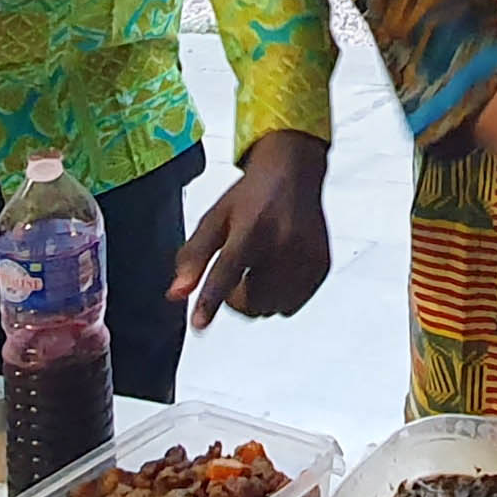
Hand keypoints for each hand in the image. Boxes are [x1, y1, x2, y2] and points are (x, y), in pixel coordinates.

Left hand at [169, 132, 333, 327]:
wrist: (294, 172)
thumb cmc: (251, 196)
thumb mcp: (214, 220)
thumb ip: (193, 258)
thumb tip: (175, 295)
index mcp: (251, 227)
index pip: (227, 270)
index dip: (211, 300)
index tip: (199, 324)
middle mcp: (283, 242)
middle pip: (250, 301)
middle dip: (235, 299)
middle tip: (234, 276)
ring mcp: (306, 256)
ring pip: (271, 309)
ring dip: (257, 301)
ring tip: (256, 271)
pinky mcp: (320, 266)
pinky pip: (292, 305)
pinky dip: (280, 297)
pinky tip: (277, 271)